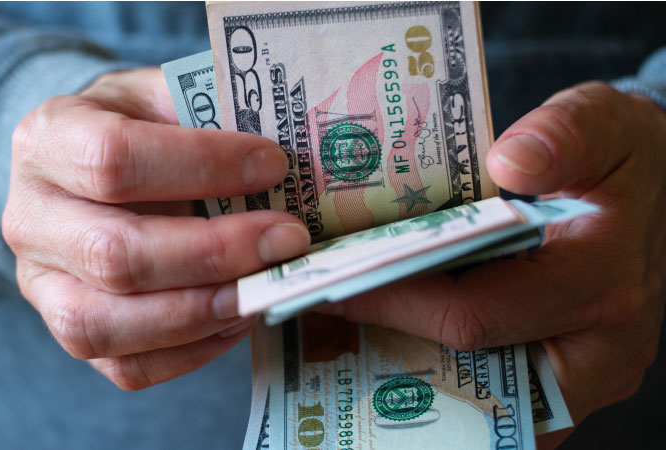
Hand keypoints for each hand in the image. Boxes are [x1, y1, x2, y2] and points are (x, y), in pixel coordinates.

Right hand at [2, 67, 309, 389]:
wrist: (90, 168)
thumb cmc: (139, 130)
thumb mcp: (164, 97)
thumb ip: (209, 116)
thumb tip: (281, 163)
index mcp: (48, 140)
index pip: (113, 159)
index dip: (200, 166)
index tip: (271, 165)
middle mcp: (29, 218)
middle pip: (114, 254)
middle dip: (215, 253)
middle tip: (286, 239)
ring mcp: (40, 285)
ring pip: (108, 324)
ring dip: (203, 312)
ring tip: (264, 288)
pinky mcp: (69, 330)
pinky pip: (127, 365)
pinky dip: (193, 351)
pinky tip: (238, 317)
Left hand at [330, 82, 665, 445]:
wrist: (664, 192)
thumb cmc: (624, 157)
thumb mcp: (604, 124)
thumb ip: (564, 134)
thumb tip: (509, 162)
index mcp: (603, 282)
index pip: (475, 314)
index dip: (397, 302)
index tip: (337, 282)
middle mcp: (601, 348)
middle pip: (470, 364)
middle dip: (392, 337)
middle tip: (330, 309)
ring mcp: (586, 372)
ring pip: (482, 395)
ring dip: (412, 365)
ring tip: (351, 327)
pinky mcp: (568, 376)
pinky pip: (498, 394)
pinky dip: (446, 371)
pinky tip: (397, 336)